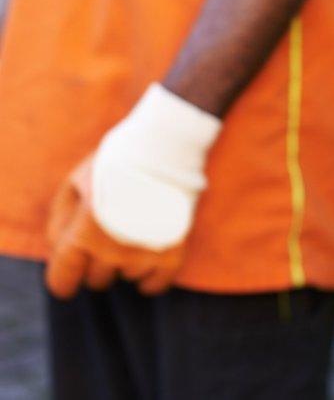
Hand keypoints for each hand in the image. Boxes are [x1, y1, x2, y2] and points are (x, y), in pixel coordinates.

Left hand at [46, 84, 220, 297]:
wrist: (165, 148)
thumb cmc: (114, 163)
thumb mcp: (74, 183)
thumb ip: (60, 221)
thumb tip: (61, 249)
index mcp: (83, 234)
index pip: (64, 279)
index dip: (64, 281)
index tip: (69, 280)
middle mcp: (113, 250)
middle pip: (98, 280)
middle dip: (97, 264)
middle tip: (108, 239)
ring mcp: (145, 253)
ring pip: (128, 278)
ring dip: (126, 262)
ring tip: (133, 234)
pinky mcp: (173, 251)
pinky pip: (157, 284)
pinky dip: (150, 279)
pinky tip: (148, 263)